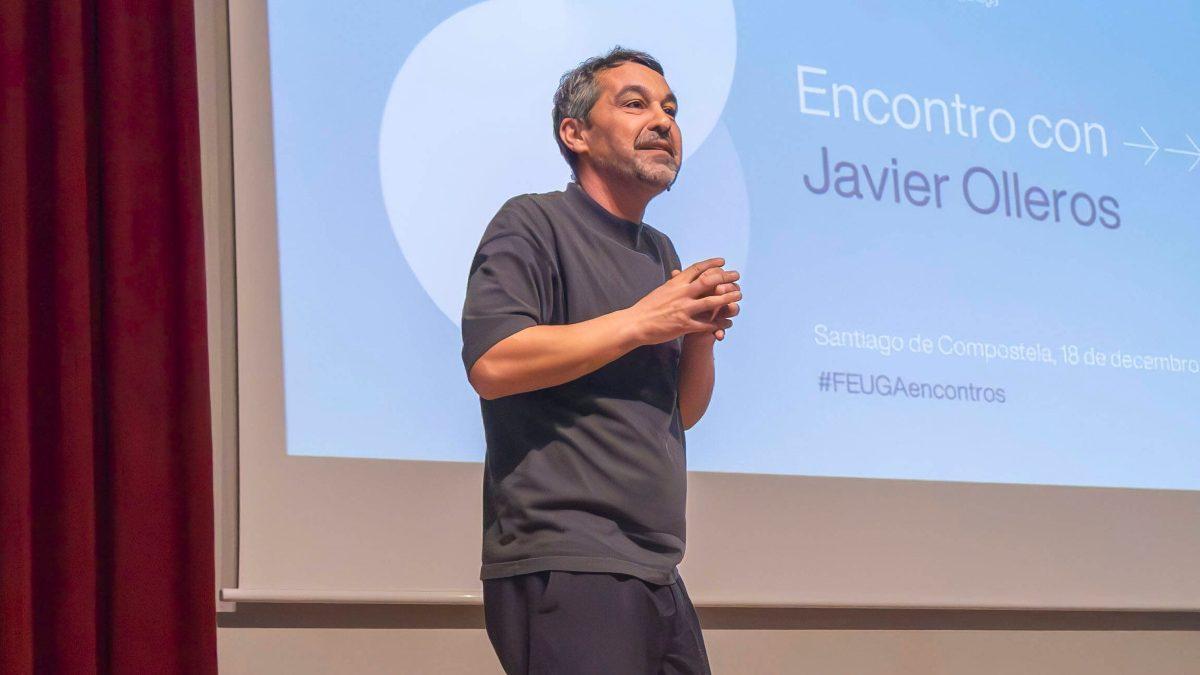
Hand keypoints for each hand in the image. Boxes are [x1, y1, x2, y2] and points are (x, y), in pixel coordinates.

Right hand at [626, 257, 740, 345]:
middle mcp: (681, 293)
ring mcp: (684, 309)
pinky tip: (728, 323)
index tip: (723, 261)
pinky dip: (719, 324)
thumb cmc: (647, 307)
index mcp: (675, 283)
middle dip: (725, 277)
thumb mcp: (661, 290)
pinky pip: (707, 324)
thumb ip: (673, 283)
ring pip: (712, 301)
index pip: (696, 269)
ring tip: (739, 295)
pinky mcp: (684, 325)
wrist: (636, 323)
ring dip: (728, 298)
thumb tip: (679, 274)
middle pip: (708, 281)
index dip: (711, 264)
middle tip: (737, 275)